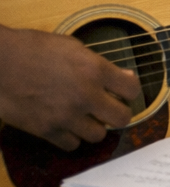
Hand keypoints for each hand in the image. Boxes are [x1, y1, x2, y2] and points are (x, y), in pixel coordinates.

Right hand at [0, 25, 141, 150]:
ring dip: (96, 126)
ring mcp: (66, 116)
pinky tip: (68, 126)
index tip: (124, 88)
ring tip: (87, 117)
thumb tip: (120, 77)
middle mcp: (85, 95)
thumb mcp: (73, 47)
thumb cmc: (34, 48)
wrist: (0, 63)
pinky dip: (72, 137)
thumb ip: (98, 64)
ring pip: (98, 135)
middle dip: (119, 112)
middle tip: (110, 107)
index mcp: (95, 70)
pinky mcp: (46, 130)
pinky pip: (71, 145)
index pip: (132, 88)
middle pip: (122, 118)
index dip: (131, 89)